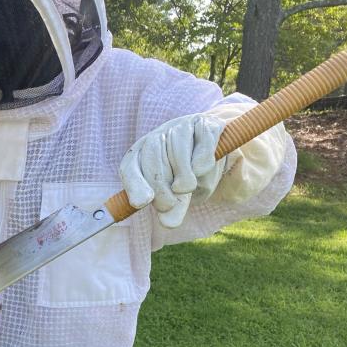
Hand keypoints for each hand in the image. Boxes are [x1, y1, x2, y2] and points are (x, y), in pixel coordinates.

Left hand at [119, 113, 226, 227]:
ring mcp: (180, 126)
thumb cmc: (188, 176)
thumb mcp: (177, 195)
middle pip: (152, 158)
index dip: (134, 185)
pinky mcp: (204, 123)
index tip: (142, 203)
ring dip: (183, 174)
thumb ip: (173, 207)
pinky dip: (203, 160)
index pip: (130, 167)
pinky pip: (202, 142)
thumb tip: (169, 223)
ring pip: (177, 149)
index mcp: (142, 154)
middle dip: (161, 187)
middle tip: (169, 205)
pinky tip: (203, 169)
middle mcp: (158, 136)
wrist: (217, 154)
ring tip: (187, 187)